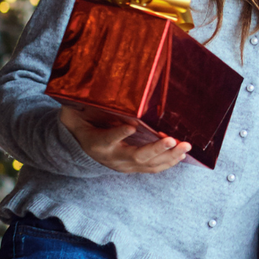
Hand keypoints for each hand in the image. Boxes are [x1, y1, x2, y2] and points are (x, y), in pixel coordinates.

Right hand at [60, 106, 189, 173]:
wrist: (80, 150)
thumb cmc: (80, 126)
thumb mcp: (72, 115)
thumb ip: (77, 107)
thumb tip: (80, 91)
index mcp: (97, 143)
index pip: (107, 139)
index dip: (119, 134)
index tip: (132, 126)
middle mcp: (112, 157)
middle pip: (136, 156)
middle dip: (156, 149)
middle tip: (172, 140)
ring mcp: (125, 165)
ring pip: (149, 164)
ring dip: (169, 156)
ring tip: (185, 146)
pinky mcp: (135, 167)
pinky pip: (154, 168)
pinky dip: (170, 162)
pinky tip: (182, 153)